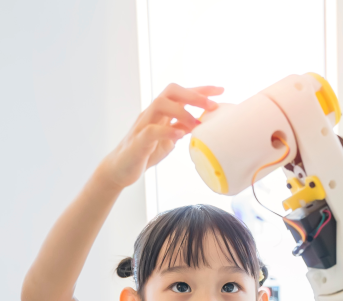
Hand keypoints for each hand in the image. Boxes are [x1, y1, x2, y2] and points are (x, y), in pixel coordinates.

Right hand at [98, 83, 222, 187]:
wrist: (122, 169)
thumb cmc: (146, 152)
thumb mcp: (169, 139)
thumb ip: (181, 128)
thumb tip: (200, 122)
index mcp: (161, 112)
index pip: (181, 93)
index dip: (201, 90)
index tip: (221, 90)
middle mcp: (151, 113)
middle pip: (171, 91)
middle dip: (194, 95)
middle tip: (213, 105)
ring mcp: (143, 125)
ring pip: (159, 104)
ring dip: (182, 111)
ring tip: (197, 124)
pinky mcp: (138, 142)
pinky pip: (151, 130)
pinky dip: (166, 131)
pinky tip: (180, 135)